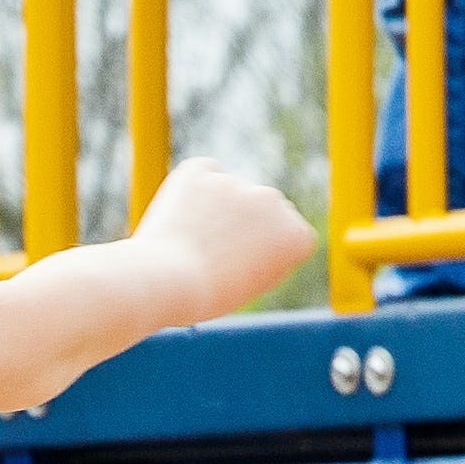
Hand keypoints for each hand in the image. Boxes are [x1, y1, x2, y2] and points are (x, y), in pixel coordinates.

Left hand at [130, 157, 314, 323]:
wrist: (167, 282)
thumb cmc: (210, 293)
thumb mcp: (255, 279)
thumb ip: (268, 246)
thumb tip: (259, 217)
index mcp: (297, 235)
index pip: (287, 236)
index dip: (262, 256)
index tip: (242, 274)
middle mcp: (274, 201)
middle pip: (261, 210)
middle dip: (242, 225)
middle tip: (214, 257)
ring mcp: (237, 182)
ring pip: (230, 193)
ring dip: (216, 209)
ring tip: (194, 241)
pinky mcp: (201, 170)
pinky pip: (203, 175)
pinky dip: (193, 191)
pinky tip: (182, 217)